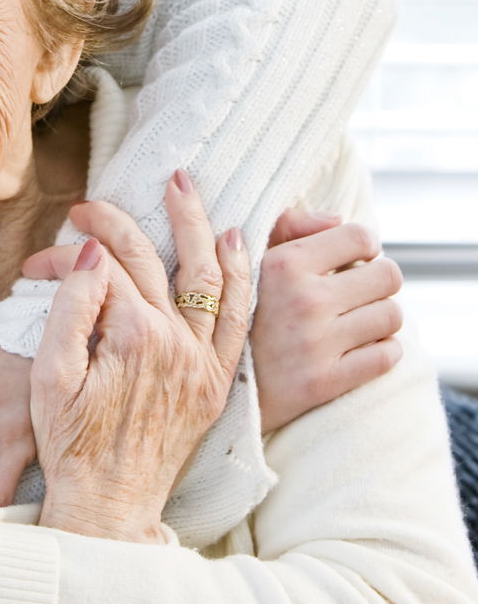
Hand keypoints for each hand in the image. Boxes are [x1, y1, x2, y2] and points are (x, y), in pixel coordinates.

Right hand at [22, 170, 250, 541]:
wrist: (108, 499)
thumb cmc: (68, 440)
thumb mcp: (49, 374)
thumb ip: (72, 307)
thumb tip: (94, 254)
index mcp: (132, 336)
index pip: (109, 265)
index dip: (81, 243)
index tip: (58, 235)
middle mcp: (176, 342)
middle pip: (156, 260)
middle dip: (128, 220)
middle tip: (103, 198)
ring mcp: (203, 360)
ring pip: (209, 276)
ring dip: (198, 226)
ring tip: (186, 188)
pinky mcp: (216, 380)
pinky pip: (238, 316)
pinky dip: (239, 275)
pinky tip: (233, 242)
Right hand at [253, 208, 403, 432]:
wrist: (214, 383)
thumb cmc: (236, 314)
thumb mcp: (247, 259)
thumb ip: (288, 226)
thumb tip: (337, 220)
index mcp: (283, 265)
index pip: (360, 237)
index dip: (362, 246)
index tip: (350, 260)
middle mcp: (303, 301)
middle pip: (388, 276)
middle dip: (376, 282)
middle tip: (355, 292)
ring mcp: (316, 344)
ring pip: (391, 316)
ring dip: (378, 318)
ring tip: (352, 321)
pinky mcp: (325, 381)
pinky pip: (387, 355)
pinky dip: (379, 351)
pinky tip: (354, 349)